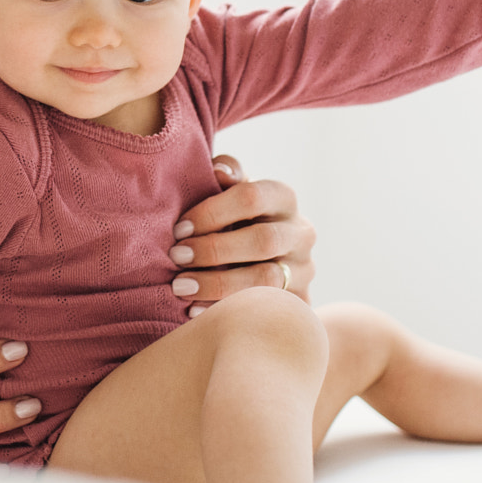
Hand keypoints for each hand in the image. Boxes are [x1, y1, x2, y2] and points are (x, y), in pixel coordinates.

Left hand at [168, 156, 315, 315]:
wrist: (264, 262)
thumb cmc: (235, 219)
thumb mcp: (230, 194)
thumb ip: (226, 176)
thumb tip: (219, 170)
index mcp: (283, 198)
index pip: (251, 197)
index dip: (211, 212)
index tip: (179, 230)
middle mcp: (301, 233)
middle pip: (263, 241)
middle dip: (214, 250)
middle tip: (177, 258)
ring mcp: (304, 270)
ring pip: (266, 280)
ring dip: (217, 285)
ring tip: (181, 288)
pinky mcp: (299, 302)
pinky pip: (266, 310)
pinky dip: (226, 311)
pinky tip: (195, 312)